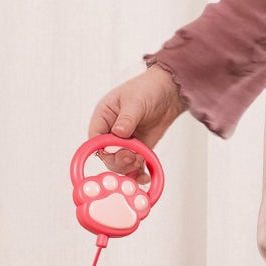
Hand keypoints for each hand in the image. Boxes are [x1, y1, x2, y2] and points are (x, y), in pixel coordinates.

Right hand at [87, 66, 184, 184]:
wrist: (170, 92)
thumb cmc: (148, 88)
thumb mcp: (135, 101)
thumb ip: (126, 119)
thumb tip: (118, 133)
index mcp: (104, 116)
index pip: (95, 138)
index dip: (101, 148)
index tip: (112, 152)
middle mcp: (111, 131)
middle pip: (106, 155)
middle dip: (118, 160)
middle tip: (131, 157)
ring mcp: (125, 142)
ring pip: (119, 163)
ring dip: (129, 166)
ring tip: (140, 160)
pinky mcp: (138, 149)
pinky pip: (134, 165)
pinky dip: (138, 172)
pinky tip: (144, 176)